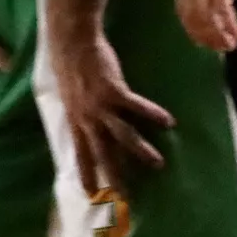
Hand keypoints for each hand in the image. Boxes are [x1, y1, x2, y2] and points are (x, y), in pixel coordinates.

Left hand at [50, 19, 173, 196]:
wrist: (70, 40)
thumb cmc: (68, 63)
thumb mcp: (67, 94)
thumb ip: (77, 111)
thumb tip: (84, 122)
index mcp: (75, 119)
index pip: (81, 154)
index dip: (86, 174)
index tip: (91, 195)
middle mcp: (87, 117)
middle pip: (103, 153)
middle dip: (115, 176)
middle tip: (126, 197)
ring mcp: (100, 105)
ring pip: (122, 135)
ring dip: (140, 151)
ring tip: (158, 164)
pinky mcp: (113, 90)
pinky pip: (136, 106)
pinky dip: (152, 114)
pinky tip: (168, 122)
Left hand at [176, 0, 236, 51]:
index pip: (182, 10)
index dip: (193, 29)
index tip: (205, 43)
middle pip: (192, 16)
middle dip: (205, 36)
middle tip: (220, 49)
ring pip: (206, 15)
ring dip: (218, 34)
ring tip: (230, 46)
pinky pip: (221, 6)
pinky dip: (228, 22)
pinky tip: (236, 32)